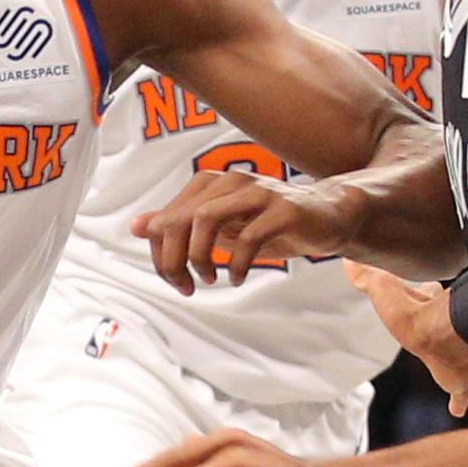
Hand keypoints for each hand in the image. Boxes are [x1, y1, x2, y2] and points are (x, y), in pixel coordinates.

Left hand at [134, 171, 357, 291]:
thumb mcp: (222, 226)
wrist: (328, 216)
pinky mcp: (284, 210)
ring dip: (200, 256)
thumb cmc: (270, 222)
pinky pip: (249, 236)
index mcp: (210, 184)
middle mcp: (230, 182)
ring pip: (206, 219)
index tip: (175, 280)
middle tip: (186, 285)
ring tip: (209, 278)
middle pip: (180, 218)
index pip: (166, 218)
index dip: (161, 254)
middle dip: (174, 259)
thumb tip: (138, 226)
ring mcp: (258, 193)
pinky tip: (238, 277)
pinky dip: (237, 263)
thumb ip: (182, 224)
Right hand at [344, 262, 467, 415]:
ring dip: (450, 356)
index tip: (430, 286)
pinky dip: (459, 400)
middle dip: (440, 320)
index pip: (429, 293)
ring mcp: (451, 356)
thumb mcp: (384, 289)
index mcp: (427, 310)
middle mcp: (443, 330)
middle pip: (443, 323)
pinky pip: (459, 393)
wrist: (442, 337)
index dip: (427, 291)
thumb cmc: (415, 315)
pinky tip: (458, 409)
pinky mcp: (456, 379)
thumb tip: (349, 262)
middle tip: (435, 325)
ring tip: (447, 361)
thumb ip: (368, 277)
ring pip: (454, 353)